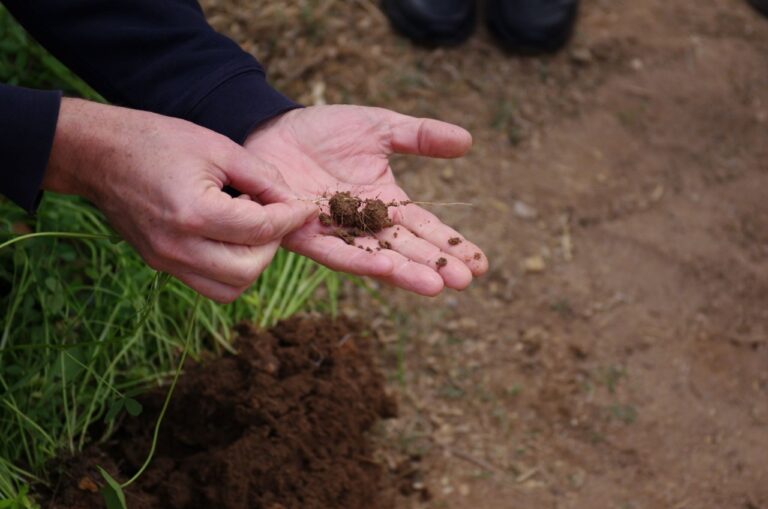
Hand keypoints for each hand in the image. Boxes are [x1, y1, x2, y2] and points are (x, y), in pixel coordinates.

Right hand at [43, 99, 315, 301]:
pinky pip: (210, 285)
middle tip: (272, 216)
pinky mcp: (161, 265)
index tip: (304, 207)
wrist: (98, 154)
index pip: (261, 230)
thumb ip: (262, 176)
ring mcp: (166, 261)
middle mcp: (178, 246)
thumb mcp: (218, 147)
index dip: (291, 218)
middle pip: (250, 269)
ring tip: (250, 228)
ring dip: (253, 262)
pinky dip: (231, 269)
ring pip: (231, 288)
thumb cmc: (158, 141)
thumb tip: (292, 201)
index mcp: (193, 212)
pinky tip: (231, 238)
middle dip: (272, 244)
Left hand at [244, 105, 487, 295]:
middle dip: (436, 265)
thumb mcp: (380, 128)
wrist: (274, 128)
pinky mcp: (305, 233)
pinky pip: (336, 251)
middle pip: (407, 248)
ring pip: (376, 256)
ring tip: (435, 285)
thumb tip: (468, 141)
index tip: (481, 264)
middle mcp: (365, 224)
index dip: (451, 245)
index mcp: (386, 202)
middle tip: (465, 281)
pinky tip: (387, 267)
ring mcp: (337, 232)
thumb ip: (419, 136)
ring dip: (405, 271)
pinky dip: (360, 260)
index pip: (426, 228)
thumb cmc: (326, 130)